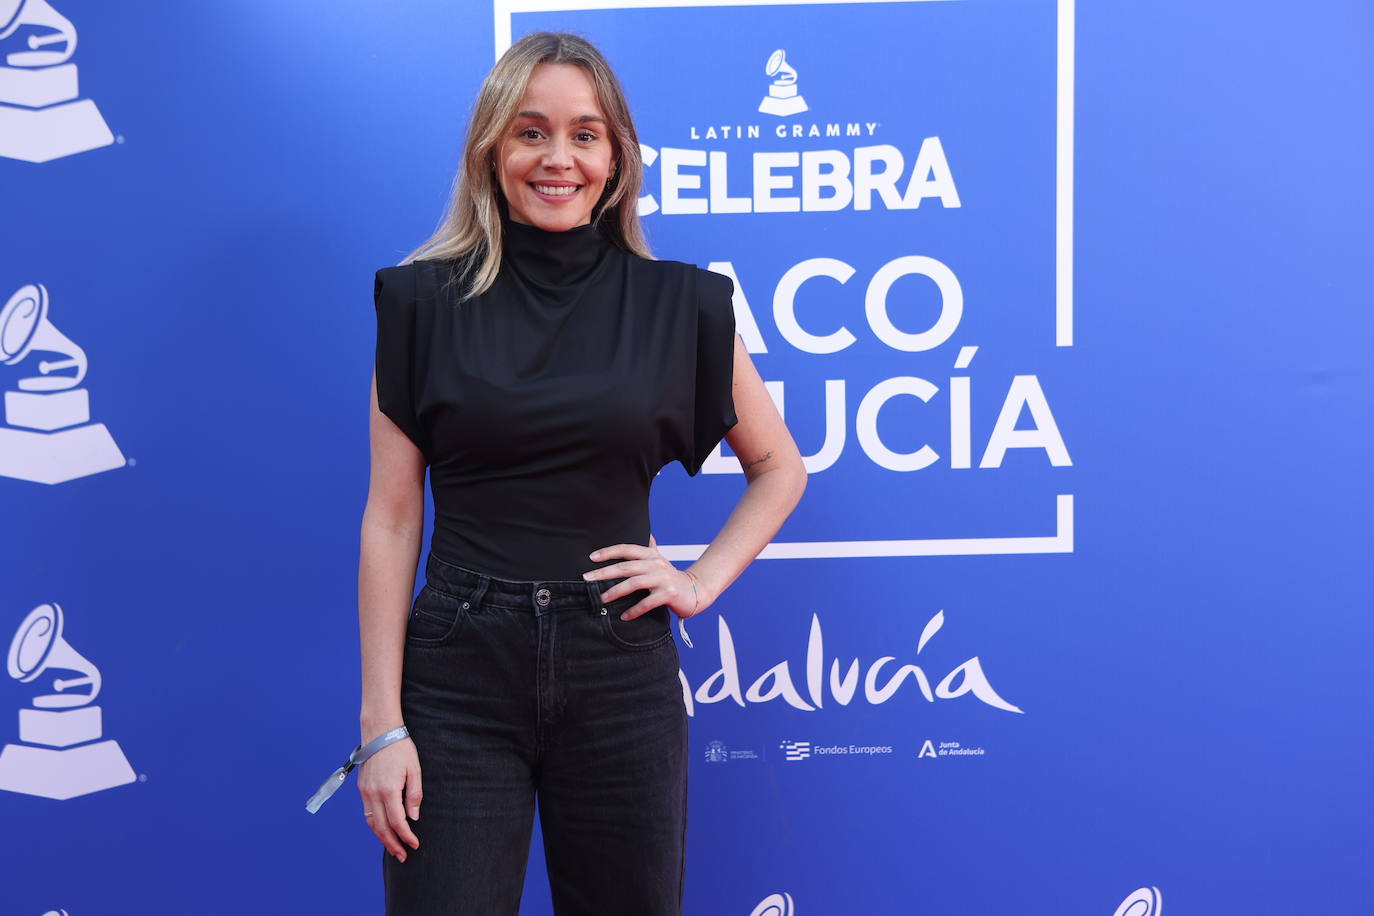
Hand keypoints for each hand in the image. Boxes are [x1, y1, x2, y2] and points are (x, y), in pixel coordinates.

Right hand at [356, 732, 421, 862]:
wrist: (379, 732)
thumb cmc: (400, 748)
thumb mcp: (414, 769)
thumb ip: (414, 795)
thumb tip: (414, 817)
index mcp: (389, 790)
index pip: (398, 822)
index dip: (406, 836)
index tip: (415, 845)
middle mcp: (374, 794)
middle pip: (382, 828)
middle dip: (393, 844)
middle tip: (403, 856)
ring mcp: (365, 792)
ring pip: (372, 823)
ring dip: (382, 838)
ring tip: (393, 848)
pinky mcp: (362, 788)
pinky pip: (367, 813)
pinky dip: (375, 825)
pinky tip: (383, 830)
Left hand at [584, 533, 712, 621]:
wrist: (695, 590)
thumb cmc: (672, 577)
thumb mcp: (660, 560)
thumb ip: (651, 548)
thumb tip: (646, 533)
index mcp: (651, 555)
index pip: (627, 549)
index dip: (609, 552)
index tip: (592, 558)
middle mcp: (656, 564)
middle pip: (626, 567)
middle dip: (604, 572)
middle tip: (587, 579)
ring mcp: (663, 579)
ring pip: (634, 583)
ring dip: (615, 592)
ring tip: (602, 599)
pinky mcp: (669, 594)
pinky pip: (647, 602)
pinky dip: (634, 610)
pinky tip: (624, 616)